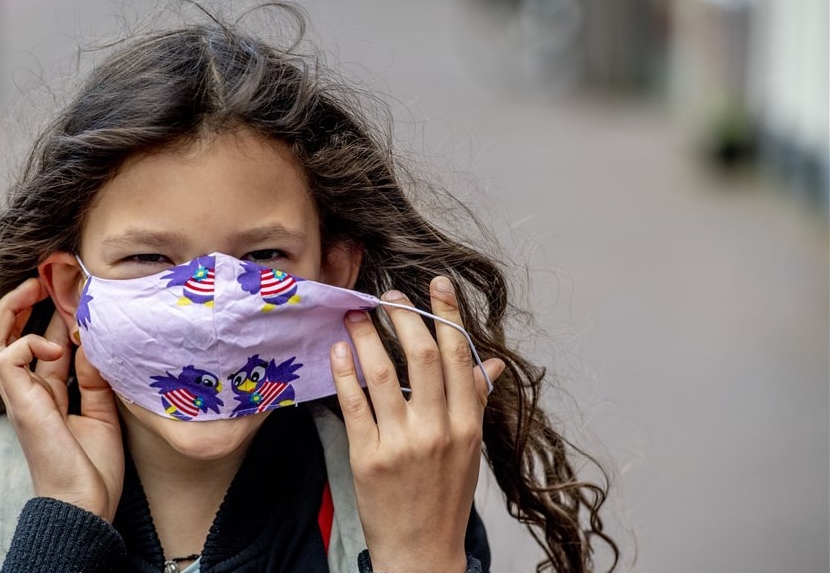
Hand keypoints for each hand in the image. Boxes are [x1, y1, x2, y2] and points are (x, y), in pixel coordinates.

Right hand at [0, 278, 123, 521]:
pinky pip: (5, 357)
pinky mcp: (20, 404)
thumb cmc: (93, 469)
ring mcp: (20, 398)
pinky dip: (27, 341)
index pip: (38, 346)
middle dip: (18, 304)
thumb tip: (90, 343)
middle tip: (42, 278)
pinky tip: (57, 346)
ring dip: (10, 310)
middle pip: (3, 338)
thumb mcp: (102, 413)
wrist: (84, 505)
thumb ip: (93, 379)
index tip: (67, 292)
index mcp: (46, 396)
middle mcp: (27, 393)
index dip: (49, 317)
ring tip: (34, 288)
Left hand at [331, 277, 504, 572]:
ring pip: (383, 375)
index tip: (437, 284)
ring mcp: (402, 444)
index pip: (459, 356)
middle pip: (423, 357)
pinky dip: (345, 372)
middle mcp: (438, 430)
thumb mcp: (470, 451)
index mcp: (467, 425)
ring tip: (355, 314)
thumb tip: (491, 363)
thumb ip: (475, 402)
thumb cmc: (445, 498)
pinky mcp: (368, 458)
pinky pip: (354, 405)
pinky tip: (338, 350)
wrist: (421, 551)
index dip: (448, 315)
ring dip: (367, 337)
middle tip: (387, 295)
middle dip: (404, 317)